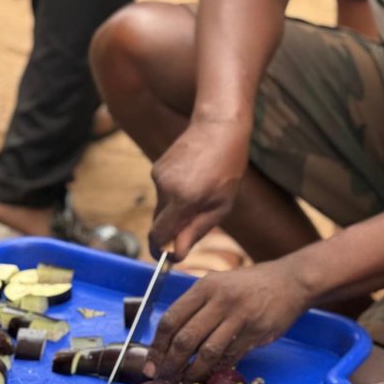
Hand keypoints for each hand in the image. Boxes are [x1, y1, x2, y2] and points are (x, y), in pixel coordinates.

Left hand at [144, 260, 309, 381]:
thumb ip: (197, 306)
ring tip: (185, 381)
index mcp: (205, 286)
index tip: (152, 363)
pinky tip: (209, 376)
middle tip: (164, 377)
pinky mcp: (256, 333)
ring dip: (192, 372)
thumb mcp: (220, 284)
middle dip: (170, 363)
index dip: (157, 346)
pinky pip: (230, 357)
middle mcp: (220, 300)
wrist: (290, 281)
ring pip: (207, 352)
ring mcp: (239, 317)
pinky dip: (216, 370)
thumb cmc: (251, 285)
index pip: (171, 319)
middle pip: (185, 339)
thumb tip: (170, 340)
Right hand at [149, 122, 248, 260]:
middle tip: (197, 220)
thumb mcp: (221, 205)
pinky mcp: (156, 168)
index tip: (174, 256)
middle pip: (158, 224)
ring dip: (176, 210)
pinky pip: (162, 192)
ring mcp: (157, 175)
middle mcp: (164, 187)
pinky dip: (174, 195)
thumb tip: (176, 255)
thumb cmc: (228, 167)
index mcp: (182, 198)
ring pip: (160, 208)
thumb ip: (196, 231)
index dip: (162, 251)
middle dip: (173, 230)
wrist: (218, 127)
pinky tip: (193, 181)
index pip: (158, 236)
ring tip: (201, 193)